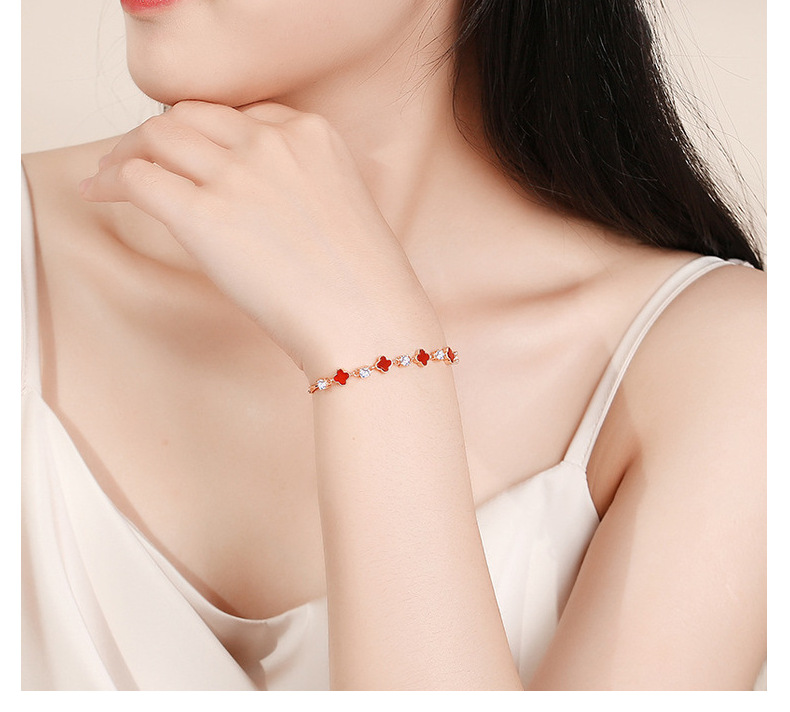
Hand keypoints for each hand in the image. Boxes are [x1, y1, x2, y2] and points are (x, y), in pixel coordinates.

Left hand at [79, 100, 441, 377]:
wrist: (368, 319)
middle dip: (158, 135)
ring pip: (156, 136)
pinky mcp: (204, 216)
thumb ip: (299, 182)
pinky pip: (138, 179)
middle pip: (190, 116)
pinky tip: (99, 194)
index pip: (238, 114)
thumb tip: (248, 198)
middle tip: (137, 160)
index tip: (189, 152)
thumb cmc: (364, 280)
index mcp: (312, 133)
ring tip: (111, 175)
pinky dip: (110, 181)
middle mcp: (271, 142)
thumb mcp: (343, 203)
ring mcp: (237, 175)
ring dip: (126, 152)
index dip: (204, 133)